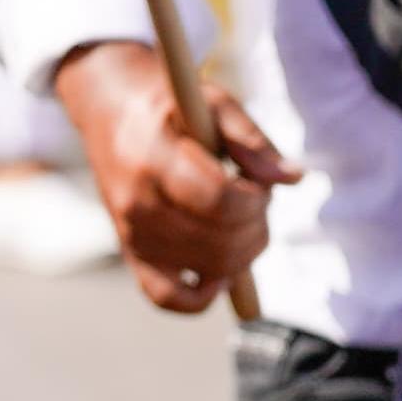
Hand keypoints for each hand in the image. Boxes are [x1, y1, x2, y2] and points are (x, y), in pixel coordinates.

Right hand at [55, 39, 295, 315]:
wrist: (109, 108)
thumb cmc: (169, 103)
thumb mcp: (212, 102)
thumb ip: (253, 140)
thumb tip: (292, 179)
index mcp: (153, 158)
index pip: (221, 202)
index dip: (255, 199)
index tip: (258, 182)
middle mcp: (137, 202)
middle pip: (220, 242)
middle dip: (256, 226)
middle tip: (255, 199)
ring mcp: (131, 232)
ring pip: (207, 270)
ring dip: (242, 253)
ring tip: (242, 222)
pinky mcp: (131, 251)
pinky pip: (167, 298)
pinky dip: (201, 296)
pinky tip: (220, 272)